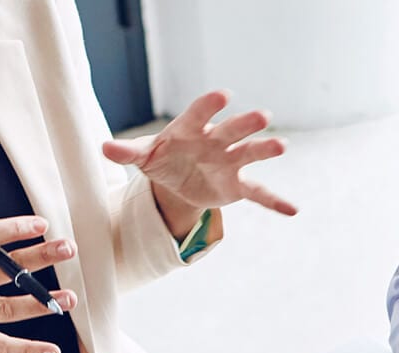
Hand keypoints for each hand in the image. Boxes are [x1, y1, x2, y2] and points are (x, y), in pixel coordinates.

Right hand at [0, 188, 77, 352]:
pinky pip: (4, 346)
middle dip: (41, 257)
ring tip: (71, 298)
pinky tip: (53, 351)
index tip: (41, 224)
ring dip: (44, 302)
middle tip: (68, 248)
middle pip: (9, 269)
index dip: (15, 228)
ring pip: (14, 307)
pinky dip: (29, 350)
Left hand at [101, 89, 296, 239]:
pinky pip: (258, 194)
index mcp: (191, 129)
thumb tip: (104, 148)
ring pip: (249, 155)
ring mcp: (229, 163)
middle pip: (232, 130)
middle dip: (245, 125)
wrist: (178, 177)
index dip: (209, 107)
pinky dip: (275, 202)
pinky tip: (293, 210)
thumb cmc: (162, 157)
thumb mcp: (143, 156)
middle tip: (263, 117)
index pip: (199, 114)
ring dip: (265, 151)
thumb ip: (127, 151)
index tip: (222, 96)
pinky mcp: (236, 186)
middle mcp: (216, 142)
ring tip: (282, 146)